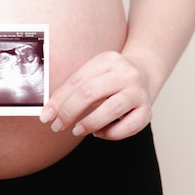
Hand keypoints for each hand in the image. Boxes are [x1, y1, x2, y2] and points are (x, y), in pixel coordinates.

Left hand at [39, 51, 153, 139]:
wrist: (145, 74)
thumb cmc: (111, 78)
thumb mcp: (93, 73)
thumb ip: (73, 89)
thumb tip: (50, 110)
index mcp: (107, 60)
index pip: (77, 81)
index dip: (59, 100)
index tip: (46, 116)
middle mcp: (125, 74)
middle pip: (90, 93)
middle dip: (69, 112)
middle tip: (58, 126)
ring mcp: (138, 92)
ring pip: (111, 109)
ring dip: (89, 123)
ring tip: (77, 130)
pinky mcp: (147, 111)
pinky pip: (128, 127)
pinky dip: (110, 133)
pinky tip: (99, 132)